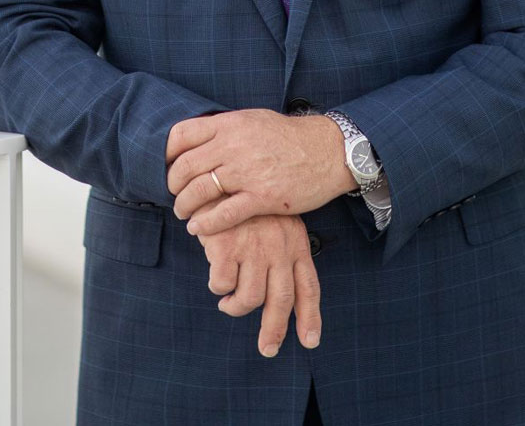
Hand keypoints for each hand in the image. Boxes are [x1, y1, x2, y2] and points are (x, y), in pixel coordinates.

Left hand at [166, 110, 354, 234]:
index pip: (181, 135)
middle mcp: (234, 146)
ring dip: (184, 206)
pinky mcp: (262, 197)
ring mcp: (248, 172)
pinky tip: (198, 228)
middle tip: (174, 194)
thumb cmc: (289, 136)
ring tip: (184, 213)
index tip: (166, 166)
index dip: (167, 153)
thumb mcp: (253, 119)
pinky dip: (204, 224)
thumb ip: (225, 128)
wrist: (328, 151)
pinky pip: (223, 214)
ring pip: (198, 191)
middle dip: (172, 185)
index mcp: (230, 124)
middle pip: (184, 167)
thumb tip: (197, 137)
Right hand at [195, 213, 321, 356]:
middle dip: (274, 330)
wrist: (221, 174)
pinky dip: (217, 287)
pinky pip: (222, 284)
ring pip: (249, 298)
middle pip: (281, 300)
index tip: (309, 341)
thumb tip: (283, 297)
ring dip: (236, 307)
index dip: (310, 316)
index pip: (308, 286)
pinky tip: (215, 278)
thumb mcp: (277, 222)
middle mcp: (278, 248)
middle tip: (267, 349)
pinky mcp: (227, 246)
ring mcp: (253, 247)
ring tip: (227, 304)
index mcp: (296, 243)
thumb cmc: (249, 204)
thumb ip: (283, 253)